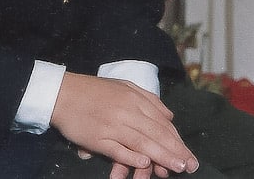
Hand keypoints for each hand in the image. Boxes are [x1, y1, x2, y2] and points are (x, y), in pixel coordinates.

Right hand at [51, 73, 197, 176]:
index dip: (176, 139)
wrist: (62, 93)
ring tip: (176, 168)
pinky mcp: (98, 138)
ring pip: (142, 142)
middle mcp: (126, 110)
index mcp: (133, 97)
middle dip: (176, 151)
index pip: (161, 121)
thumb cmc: (94, 90)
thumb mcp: (123, 86)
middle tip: (190, 165)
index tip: (188, 153)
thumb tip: (169, 114)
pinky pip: (118, 149)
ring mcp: (112, 125)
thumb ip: (148, 99)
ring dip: (162, 156)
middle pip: (155, 133)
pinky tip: (145, 164)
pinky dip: (132, 157)